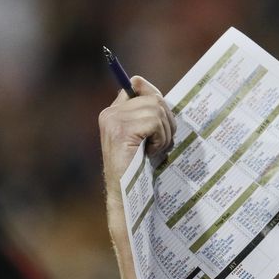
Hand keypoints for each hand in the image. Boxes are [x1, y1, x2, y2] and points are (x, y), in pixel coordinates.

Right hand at [98, 76, 174, 205]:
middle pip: (154, 99)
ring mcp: (114, 120)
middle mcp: (110, 113)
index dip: (153, 93)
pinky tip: (151, 152)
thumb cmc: (139, 168)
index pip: (136, 85)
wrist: (126, 193)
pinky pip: (154, 122)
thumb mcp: (145, 138)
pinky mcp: (121, 131)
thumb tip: (152, 91)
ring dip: (165, 133)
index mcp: (113, 112)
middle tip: (163, 142)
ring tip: (156, 149)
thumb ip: (149, 117)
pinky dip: (160, 139)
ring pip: (157, 110)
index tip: (162, 112)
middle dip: (167, 121)